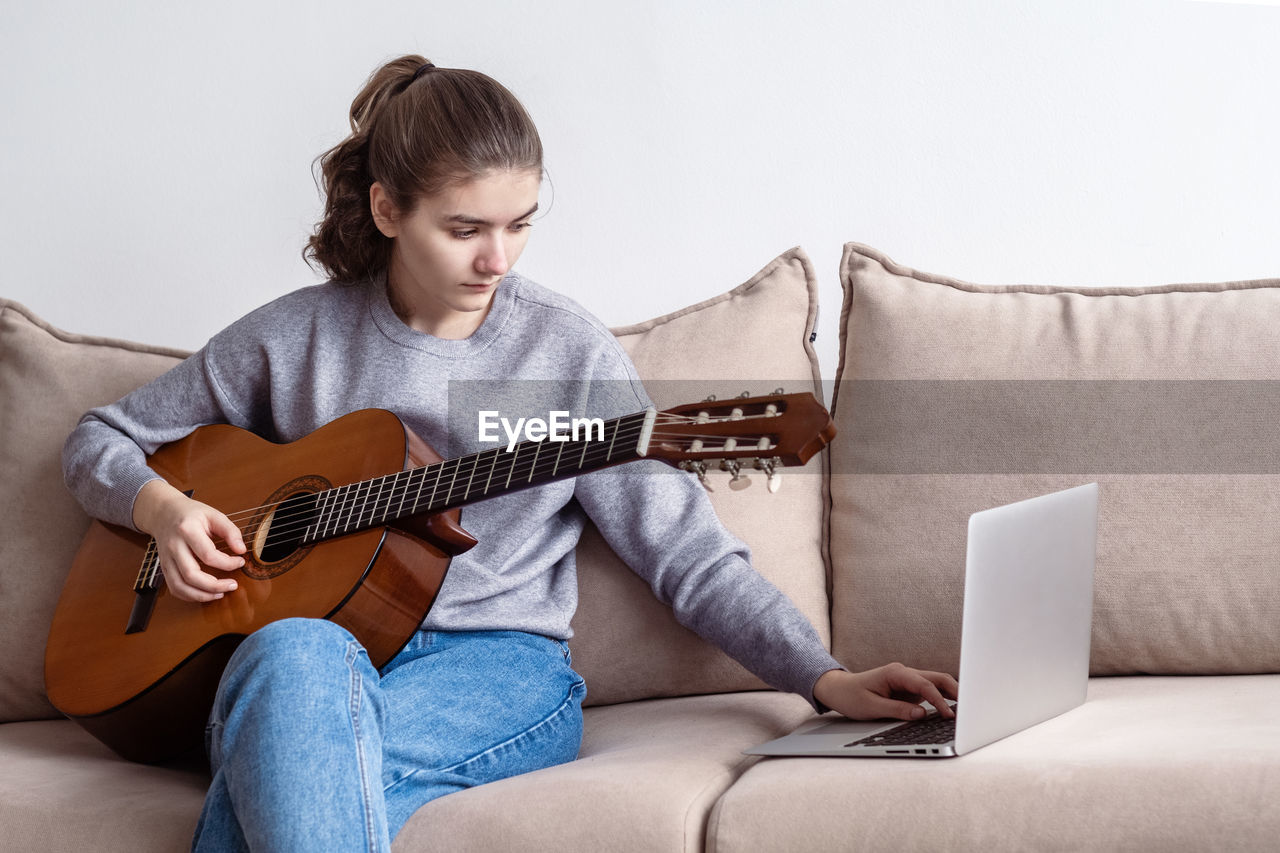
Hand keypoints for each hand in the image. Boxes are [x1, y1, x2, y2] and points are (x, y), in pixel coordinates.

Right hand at [132, 479, 246, 601]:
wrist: (164, 513)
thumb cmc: (191, 514)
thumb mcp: (214, 515)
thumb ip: (230, 531)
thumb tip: (241, 550)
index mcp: (187, 530)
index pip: (208, 555)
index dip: (227, 563)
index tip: (240, 561)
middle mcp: (173, 546)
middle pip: (191, 575)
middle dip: (214, 585)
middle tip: (233, 585)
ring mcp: (166, 559)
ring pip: (179, 586)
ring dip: (201, 595)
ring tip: (220, 593)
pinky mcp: (164, 567)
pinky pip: (174, 588)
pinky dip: (189, 596)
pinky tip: (205, 593)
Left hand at [813, 663, 957, 721]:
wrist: (838, 689)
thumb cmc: (851, 696)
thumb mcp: (871, 707)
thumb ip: (897, 710)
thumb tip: (921, 715)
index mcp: (895, 673)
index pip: (924, 684)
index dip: (939, 700)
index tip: (948, 714)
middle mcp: (904, 673)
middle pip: (937, 678)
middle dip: (955, 692)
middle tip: (970, 709)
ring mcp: (908, 681)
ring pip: (936, 684)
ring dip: (952, 695)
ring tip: (967, 710)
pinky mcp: (909, 690)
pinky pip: (930, 692)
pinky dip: (942, 699)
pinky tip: (952, 710)